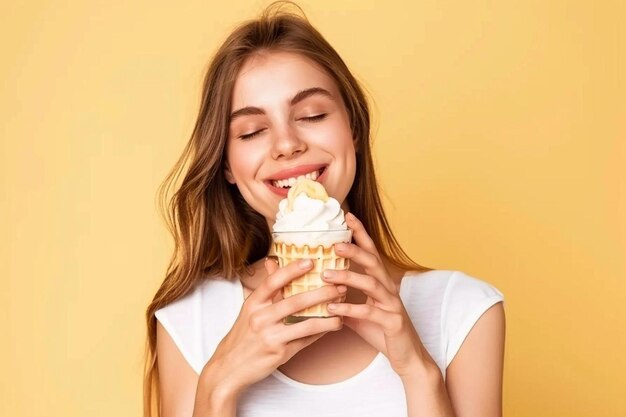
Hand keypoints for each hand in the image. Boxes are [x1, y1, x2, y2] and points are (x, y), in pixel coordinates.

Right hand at [202, 258, 344, 397]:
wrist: (230, 368)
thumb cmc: (243, 335)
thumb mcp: (250, 309)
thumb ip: (266, 288)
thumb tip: (273, 261)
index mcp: (253, 303)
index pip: (273, 282)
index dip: (292, 270)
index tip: (311, 261)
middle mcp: (260, 318)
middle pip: (295, 301)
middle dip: (322, 293)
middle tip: (339, 286)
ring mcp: (270, 337)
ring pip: (306, 324)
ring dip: (328, 316)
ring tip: (342, 309)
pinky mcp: (280, 353)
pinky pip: (306, 340)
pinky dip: (321, 332)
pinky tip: (332, 326)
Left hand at [321, 213, 434, 377]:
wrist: (407, 356)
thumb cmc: (382, 330)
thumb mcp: (358, 312)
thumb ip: (342, 299)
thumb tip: (317, 291)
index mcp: (381, 282)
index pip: (371, 251)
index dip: (360, 233)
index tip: (347, 216)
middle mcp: (389, 288)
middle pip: (372, 262)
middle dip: (354, 250)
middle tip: (334, 244)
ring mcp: (392, 304)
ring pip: (371, 284)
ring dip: (348, 277)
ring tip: (326, 275)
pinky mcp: (392, 321)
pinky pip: (370, 313)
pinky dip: (350, 309)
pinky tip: (333, 309)